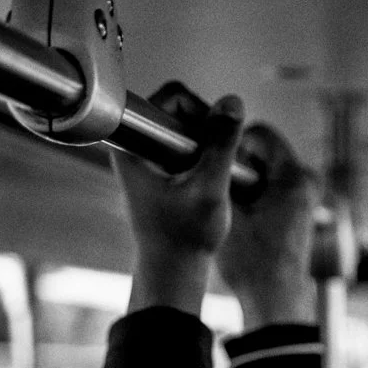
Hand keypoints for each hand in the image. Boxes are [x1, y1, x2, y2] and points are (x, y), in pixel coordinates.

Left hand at [113, 82, 245, 314]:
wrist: (172, 270)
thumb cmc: (185, 235)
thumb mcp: (211, 186)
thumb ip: (222, 143)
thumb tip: (233, 102)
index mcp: (134, 144)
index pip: (174, 97)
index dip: (204, 114)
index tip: (216, 146)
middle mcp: (134, 145)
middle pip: (180, 109)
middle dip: (208, 131)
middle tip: (219, 164)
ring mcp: (145, 157)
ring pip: (186, 128)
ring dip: (209, 146)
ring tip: (214, 178)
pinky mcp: (155, 169)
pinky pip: (185, 146)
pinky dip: (204, 157)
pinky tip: (209, 183)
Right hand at [217, 123, 318, 327]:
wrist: (274, 299)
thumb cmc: (252, 262)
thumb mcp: (226, 212)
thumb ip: (219, 173)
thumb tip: (205, 145)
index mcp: (294, 177)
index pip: (259, 134)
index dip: (233, 146)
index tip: (219, 166)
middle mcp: (307, 182)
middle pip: (263, 152)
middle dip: (239, 164)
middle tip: (221, 188)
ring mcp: (307, 197)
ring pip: (266, 169)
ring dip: (246, 179)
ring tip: (230, 204)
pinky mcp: (302, 211)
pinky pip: (273, 185)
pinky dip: (256, 192)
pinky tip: (241, 214)